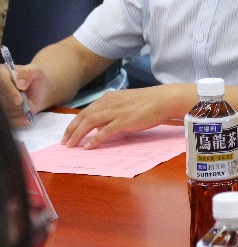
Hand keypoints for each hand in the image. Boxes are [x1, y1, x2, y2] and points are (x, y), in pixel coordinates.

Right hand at [0, 63, 47, 126]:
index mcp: (3, 74)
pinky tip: (27, 119)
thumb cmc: (36, 79)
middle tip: (31, 104)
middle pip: (4, 99)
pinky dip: (20, 121)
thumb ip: (29, 73)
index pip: (2, 83)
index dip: (10, 92)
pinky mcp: (6, 112)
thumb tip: (20, 84)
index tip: (19, 101)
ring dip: (21, 111)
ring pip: (8, 110)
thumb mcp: (36, 71)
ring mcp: (2, 101)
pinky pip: (10, 120)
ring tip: (31, 106)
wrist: (40, 90)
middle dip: (19, 105)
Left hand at [62, 85, 187, 148]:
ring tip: (71, 146)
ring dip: (78, 135)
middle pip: (83, 117)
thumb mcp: (126, 103)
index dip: (74, 123)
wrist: (164, 99)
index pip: (85, 111)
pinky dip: (95, 140)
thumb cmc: (149, 102)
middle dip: (71, 130)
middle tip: (64, 142)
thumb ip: (112, 111)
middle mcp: (108, 103)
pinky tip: (89, 147)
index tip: (68, 134)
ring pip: (89, 123)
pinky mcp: (124, 121)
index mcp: (108, 98)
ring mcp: (116, 111)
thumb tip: (101, 125)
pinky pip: (104, 132)